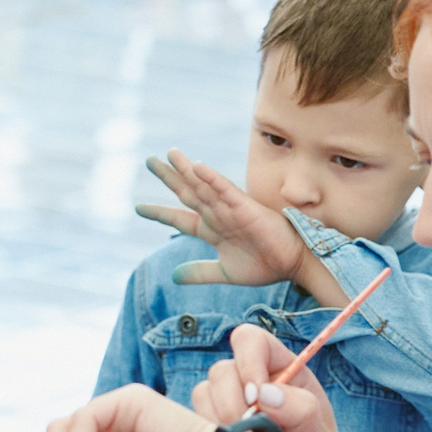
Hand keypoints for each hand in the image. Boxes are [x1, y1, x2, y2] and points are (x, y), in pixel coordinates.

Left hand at [138, 148, 305, 286]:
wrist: (292, 265)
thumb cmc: (263, 265)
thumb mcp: (224, 272)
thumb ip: (199, 272)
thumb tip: (174, 277)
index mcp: (212, 230)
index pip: (180, 218)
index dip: (160, 213)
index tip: (139, 208)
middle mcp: (218, 216)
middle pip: (188, 193)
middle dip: (168, 177)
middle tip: (149, 161)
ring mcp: (231, 210)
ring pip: (204, 186)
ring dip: (186, 170)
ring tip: (169, 154)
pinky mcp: (246, 208)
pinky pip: (226, 191)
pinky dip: (212, 179)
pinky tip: (197, 167)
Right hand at [188, 326, 348, 431]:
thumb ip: (301, 410)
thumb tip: (265, 394)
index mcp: (281, 368)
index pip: (251, 341)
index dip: (247, 361)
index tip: (255, 397)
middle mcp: (250, 379)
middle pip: (221, 369)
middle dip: (232, 402)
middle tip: (249, 430)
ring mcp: (227, 400)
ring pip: (203, 392)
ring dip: (220, 420)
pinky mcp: (210, 423)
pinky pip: (193, 417)